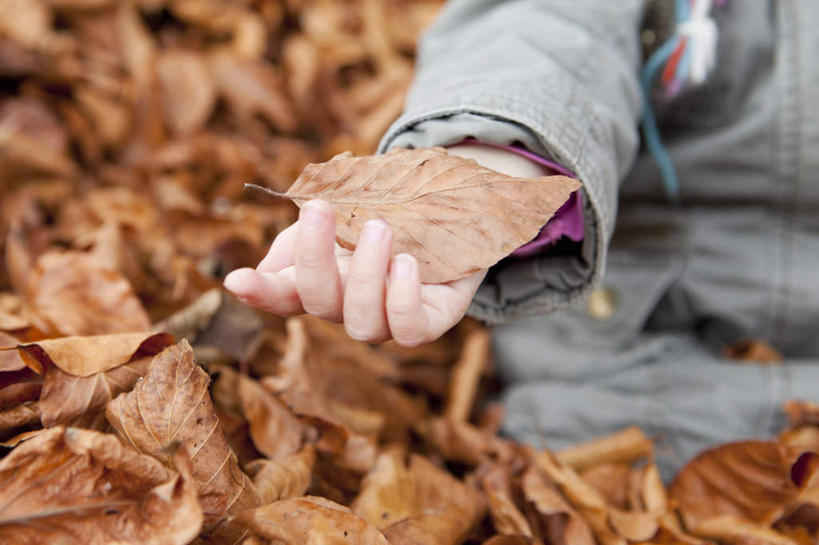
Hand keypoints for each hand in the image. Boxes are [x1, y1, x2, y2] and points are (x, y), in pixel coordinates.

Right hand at [223, 199, 485, 345]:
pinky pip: (410, 332)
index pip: (280, 297)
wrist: (452, 211)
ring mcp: (388, 320)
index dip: (258, 294)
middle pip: (319, 303)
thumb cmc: (387, 215)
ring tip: (380, 228)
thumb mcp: (341, 215)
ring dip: (367, 274)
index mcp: (321, 281)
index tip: (237, 280)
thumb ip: (302, 239)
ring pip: (363, 323)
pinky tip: (407, 263)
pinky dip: (404, 300)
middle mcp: (349, 308)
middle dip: (314, 258)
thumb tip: (259, 274)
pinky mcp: (430, 322)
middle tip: (320, 208)